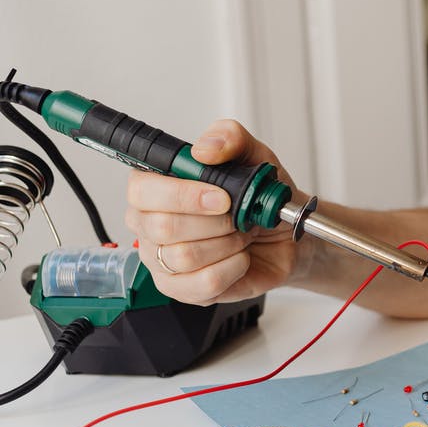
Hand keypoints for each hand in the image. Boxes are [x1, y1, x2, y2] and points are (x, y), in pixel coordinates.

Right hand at [125, 119, 301, 304]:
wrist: (285, 236)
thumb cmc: (259, 199)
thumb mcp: (254, 156)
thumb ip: (230, 137)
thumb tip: (205, 148)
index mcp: (156, 188)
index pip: (142, 190)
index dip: (183, 195)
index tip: (222, 197)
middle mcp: (150, 224)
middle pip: (162, 227)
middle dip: (215, 222)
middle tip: (237, 217)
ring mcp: (162, 260)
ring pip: (184, 257)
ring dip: (227, 244)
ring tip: (239, 236)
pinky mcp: (182, 289)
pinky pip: (203, 283)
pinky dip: (233, 268)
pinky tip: (240, 258)